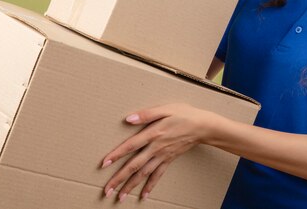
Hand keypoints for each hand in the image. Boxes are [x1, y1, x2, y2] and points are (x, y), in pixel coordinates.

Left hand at [100, 103, 218, 201]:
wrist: (203, 126)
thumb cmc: (184, 114)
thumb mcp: (166, 109)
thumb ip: (146, 114)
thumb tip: (128, 119)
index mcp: (153, 134)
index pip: (131, 146)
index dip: (117, 154)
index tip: (104, 164)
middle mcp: (155, 148)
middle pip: (134, 166)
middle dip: (119, 179)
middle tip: (107, 191)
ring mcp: (162, 156)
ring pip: (144, 174)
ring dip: (131, 186)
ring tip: (119, 197)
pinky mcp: (168, 160)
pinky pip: (158, 175)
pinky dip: (150, 186)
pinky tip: (143, 195)